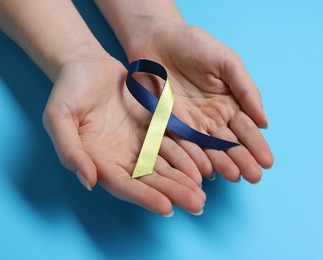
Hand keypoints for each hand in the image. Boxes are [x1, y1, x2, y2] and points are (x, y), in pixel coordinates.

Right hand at [43, 53, 204, 215]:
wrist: (87, 64)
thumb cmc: (68, 90)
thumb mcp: (58, 116)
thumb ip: (70, 149)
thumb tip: (88, 181)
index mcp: (99, 160)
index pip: (124, 185)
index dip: (145, 197)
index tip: (167, 207)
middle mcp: (122, 157)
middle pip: (150, 180)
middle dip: (173, 193)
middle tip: (198, 205)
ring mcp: (140, 143)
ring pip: (165, 166)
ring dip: (184, 180)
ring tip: (203, 193)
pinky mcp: (154, 127)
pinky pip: (173, 144)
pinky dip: (187, 155)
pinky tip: (202, 166)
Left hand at [129, 24, 273, 182]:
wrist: (159, 39)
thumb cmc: (195, 45)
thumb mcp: (227, 62)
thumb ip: (246, 90)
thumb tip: (264, 122)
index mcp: (230, 103)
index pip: (246, 128)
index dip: (257, 145)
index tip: (267, 162)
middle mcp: (212, 118)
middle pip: (230, 143)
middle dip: (243, 160)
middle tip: (254, 177)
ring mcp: (191, 124)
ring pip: (209, 149)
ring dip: (222, 164)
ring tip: (234, 176)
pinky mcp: (169, 125)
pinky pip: (183, 144)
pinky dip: (194, 158)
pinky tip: (206, 170)